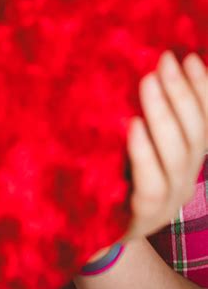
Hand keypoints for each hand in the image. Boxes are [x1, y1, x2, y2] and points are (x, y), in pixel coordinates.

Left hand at [84, 50, 206, 264]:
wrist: (92, 233)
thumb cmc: (112, 176)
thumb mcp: (131, 140)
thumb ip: (141, 112)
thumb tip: (142, 64)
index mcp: (187, 158)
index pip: (207, 121)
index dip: (204, 89)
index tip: (189, 56)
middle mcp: (185, 178)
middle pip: (196, 133)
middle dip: (182, 92)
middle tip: (164, 60)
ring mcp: (168, 201)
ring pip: (177, 156)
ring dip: (165, 113)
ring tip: (149, 81)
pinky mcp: (143, 217)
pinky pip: (150, 184)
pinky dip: (145, 152)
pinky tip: (134, 125)